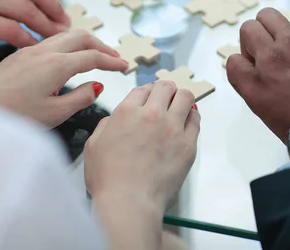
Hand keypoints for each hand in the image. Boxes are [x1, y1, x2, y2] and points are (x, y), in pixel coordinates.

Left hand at [0, 30, 127, 127]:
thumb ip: (80, 97)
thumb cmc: (11, 117)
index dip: (113, 61)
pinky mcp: (19, 55)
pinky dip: (68, 45)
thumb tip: (96, 86)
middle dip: (102, 45)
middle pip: (81, 36)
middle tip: (114, 58)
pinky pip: (51, 41)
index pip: (93, 56)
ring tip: (95, 56)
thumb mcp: (54, 114)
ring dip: (85, 42)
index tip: (125, 67)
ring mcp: (30, 50)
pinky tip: (68, 58)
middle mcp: (44, 52)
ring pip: (65, 35)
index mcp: (56, 65)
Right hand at [84, 82, 199, 212]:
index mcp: (127, 111)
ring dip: (181, 99)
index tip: (150, 97)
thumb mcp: (93, 146)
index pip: (143, 88)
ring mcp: (172, 128)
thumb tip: (115, 120)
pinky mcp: (188, 144)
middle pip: (166, 87)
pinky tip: (186, 123)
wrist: (128, 202)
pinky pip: (196, 120)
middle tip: (165, 99)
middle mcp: (152, 114)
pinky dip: (192, 117)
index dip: (147, 92)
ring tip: (179, 107)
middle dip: (166, 91)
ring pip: (186, 97)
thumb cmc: (108, 179)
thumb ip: (105, 125)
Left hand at [227, 8, 289, 140]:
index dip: (289, 41)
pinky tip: (248, 80)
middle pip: (266, 17)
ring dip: (250, 45)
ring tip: (258, 65)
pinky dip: (238, 68)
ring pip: (247, 31)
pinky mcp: (253, 83)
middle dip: (265, 32)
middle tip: (269, 53)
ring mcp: (271, 60)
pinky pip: (233, 63)